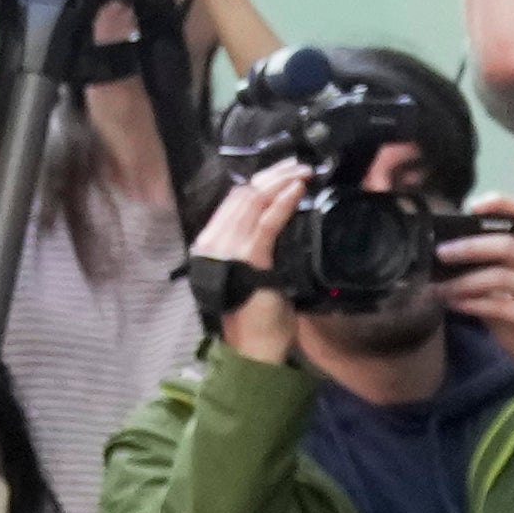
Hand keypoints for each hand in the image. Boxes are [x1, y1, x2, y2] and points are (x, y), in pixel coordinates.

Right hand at [192, 158, 307, 365]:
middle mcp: (214, 243)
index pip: (233, 201)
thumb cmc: (257, 312)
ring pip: (254, 203)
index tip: (283, 170)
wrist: (253, 347)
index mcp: (211, 244)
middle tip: (297, 165)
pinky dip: (283, 203)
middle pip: (243, 196)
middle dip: (272, 175)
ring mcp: (229, 250)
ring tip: (302, 172)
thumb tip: (273, 217)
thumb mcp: (253, 271)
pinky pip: (267, 224)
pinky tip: (297, 191)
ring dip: (281, 183)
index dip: (258, 181)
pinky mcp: (249, 260)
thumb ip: (255, 245)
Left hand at [436, 195, 513, 405]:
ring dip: (464, 281)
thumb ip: (493, 281)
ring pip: (501, 275)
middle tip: (442, 252)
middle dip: (470, 246)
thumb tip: (451, 268)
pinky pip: (499, 304)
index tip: (472, 207)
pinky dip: (473, 304)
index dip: (501, 203)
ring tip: (441, 288)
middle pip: (508, 243)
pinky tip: (456, 306)